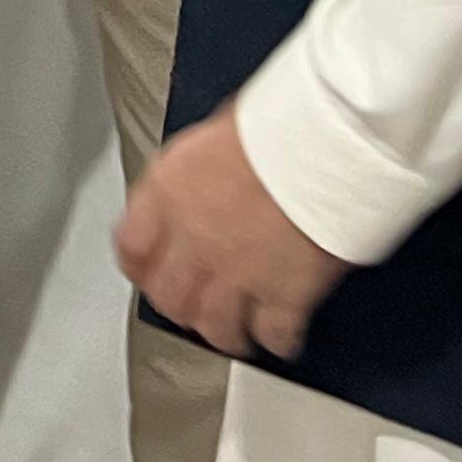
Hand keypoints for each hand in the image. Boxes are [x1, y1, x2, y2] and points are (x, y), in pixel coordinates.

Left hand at [115, 104, 352, 360]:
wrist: (330, 139)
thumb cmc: (284, 120)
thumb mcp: (219, 130)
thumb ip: (200, 169)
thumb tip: (208, 178)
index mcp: (170, 191)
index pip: (132, 247)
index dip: (141, 267)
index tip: (149, 272)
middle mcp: (194, 238)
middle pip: (171, 297)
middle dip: (183, 307)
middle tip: (196, 308)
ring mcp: (237, 272)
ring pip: (216, 327)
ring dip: (227, 332)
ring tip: (238, 333)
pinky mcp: (284, 295)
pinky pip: (273, 335)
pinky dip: (279, 341)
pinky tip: (284, 336)